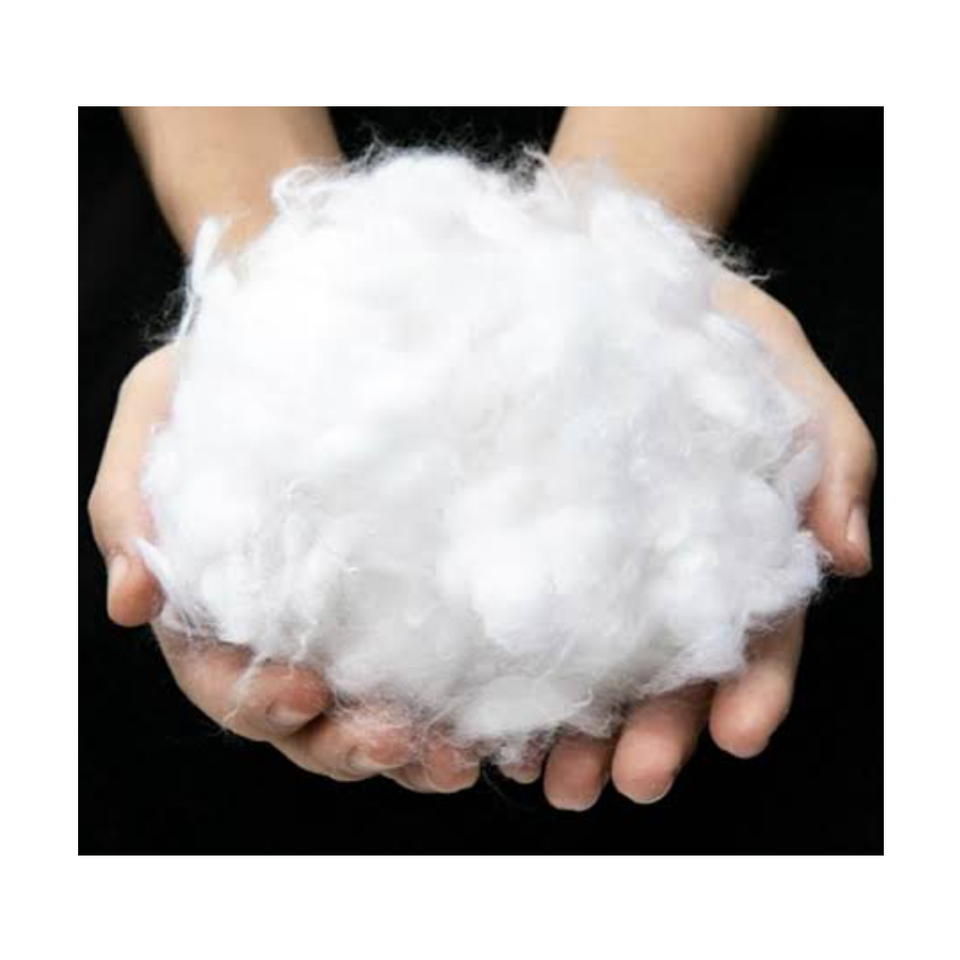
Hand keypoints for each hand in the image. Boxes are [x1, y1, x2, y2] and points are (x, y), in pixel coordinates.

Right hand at [88, 345, 479, 791]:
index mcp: (214, 605)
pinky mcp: (410, 613)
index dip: (259, 703)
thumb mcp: (156, 414)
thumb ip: (126, 505)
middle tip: (397, 742)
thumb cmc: (221, 375)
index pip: (225, 682)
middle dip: (346, 746)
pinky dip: (452, 718)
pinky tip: (488, 728)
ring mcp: (348, 630)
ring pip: (368, 723)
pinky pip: (429, 686)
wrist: (306, 332)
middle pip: (305, 724)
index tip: (304, 692)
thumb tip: (126, 604)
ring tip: (455, 757)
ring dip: (407, 756)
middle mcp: (283, 633)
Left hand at [507, 277, 876, 809]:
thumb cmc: (704, 320)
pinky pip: (517, 615)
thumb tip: (848, 552)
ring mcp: (592, 556)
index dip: (752, 686)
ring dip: (578, 730)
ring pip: (592, 662)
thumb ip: (827, 455)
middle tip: (625, 780)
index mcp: (733, 537)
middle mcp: (662, 562)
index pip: (757, 628)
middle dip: (653, 732)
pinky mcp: (521, 537)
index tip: (734, 734)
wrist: (595, 266)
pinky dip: (509, 673)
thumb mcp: (780, 365)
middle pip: (668, 666)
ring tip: (553, 778)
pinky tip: (493, 717)